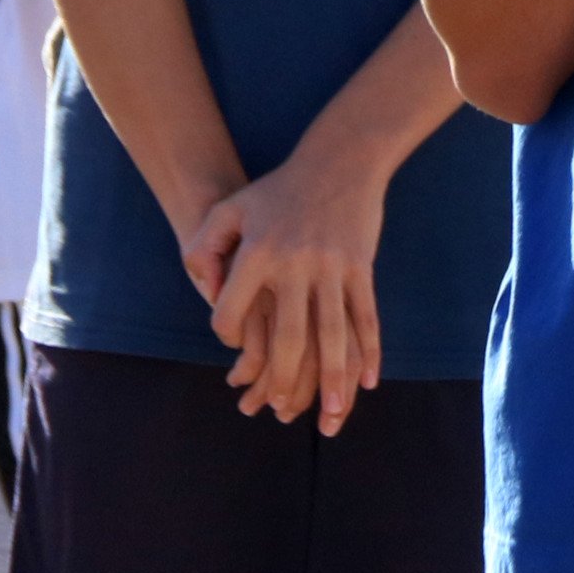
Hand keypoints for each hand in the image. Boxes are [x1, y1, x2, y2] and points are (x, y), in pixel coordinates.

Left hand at [189, 146, 387, 432]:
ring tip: (333, 413)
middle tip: (280, 411)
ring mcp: (333, 268)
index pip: (232, 311)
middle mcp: (295, 265)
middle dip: (286, 380)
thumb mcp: (230, 208)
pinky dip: (370, 351)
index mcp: (258, 254)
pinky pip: (366, 317)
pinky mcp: (360, 268)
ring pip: (334, 334)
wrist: (340, 159)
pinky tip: (369, 380)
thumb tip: (204, 290)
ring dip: (334, 378)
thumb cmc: (278, 189)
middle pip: (291, 336)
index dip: (225, 333)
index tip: (230, 344)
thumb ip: (203, 247)